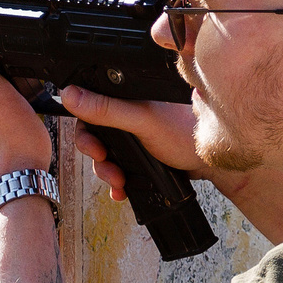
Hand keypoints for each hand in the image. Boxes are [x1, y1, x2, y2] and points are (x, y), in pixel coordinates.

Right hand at [53, 84, 201, 200]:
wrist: (210, 162)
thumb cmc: (185, 132)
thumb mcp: (141, 121)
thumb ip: (107, 109)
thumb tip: (71, 94)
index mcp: (125, 95)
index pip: (89, 104)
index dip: (85, 127)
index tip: (93, 145)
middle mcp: (126, 111)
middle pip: (93, 132)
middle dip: (96, 154)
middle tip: (104, 162)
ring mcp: (132, 133)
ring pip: (104, 152)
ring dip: (106, 170)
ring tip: (118, 181)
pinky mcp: (138, 151)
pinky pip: (117, 165)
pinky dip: (116, 179)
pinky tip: (122, 189)